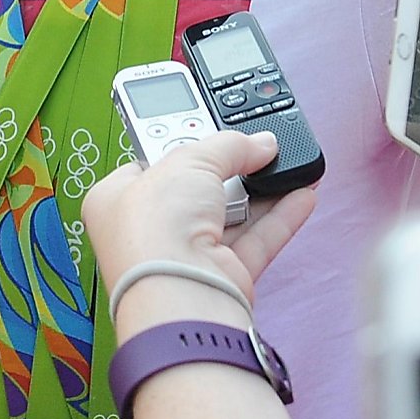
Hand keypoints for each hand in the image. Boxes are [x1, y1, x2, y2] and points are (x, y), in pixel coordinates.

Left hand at [82, 130, 315, 327]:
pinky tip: (302, 194)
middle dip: (229, 166)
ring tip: (288, 161)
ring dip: (262, 189)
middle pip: (196, 188)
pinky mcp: (221, 277)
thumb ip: (228, 146)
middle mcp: (148, 231)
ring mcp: (186, 257)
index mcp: (117, 199)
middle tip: (256, 142)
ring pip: (230, 215)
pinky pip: (256, 240)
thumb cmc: (156, 230)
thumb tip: (260, 143)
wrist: (180, 294)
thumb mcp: (189, 161)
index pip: (150, 161)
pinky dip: (280, 218)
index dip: (180, 142)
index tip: (209, 124)